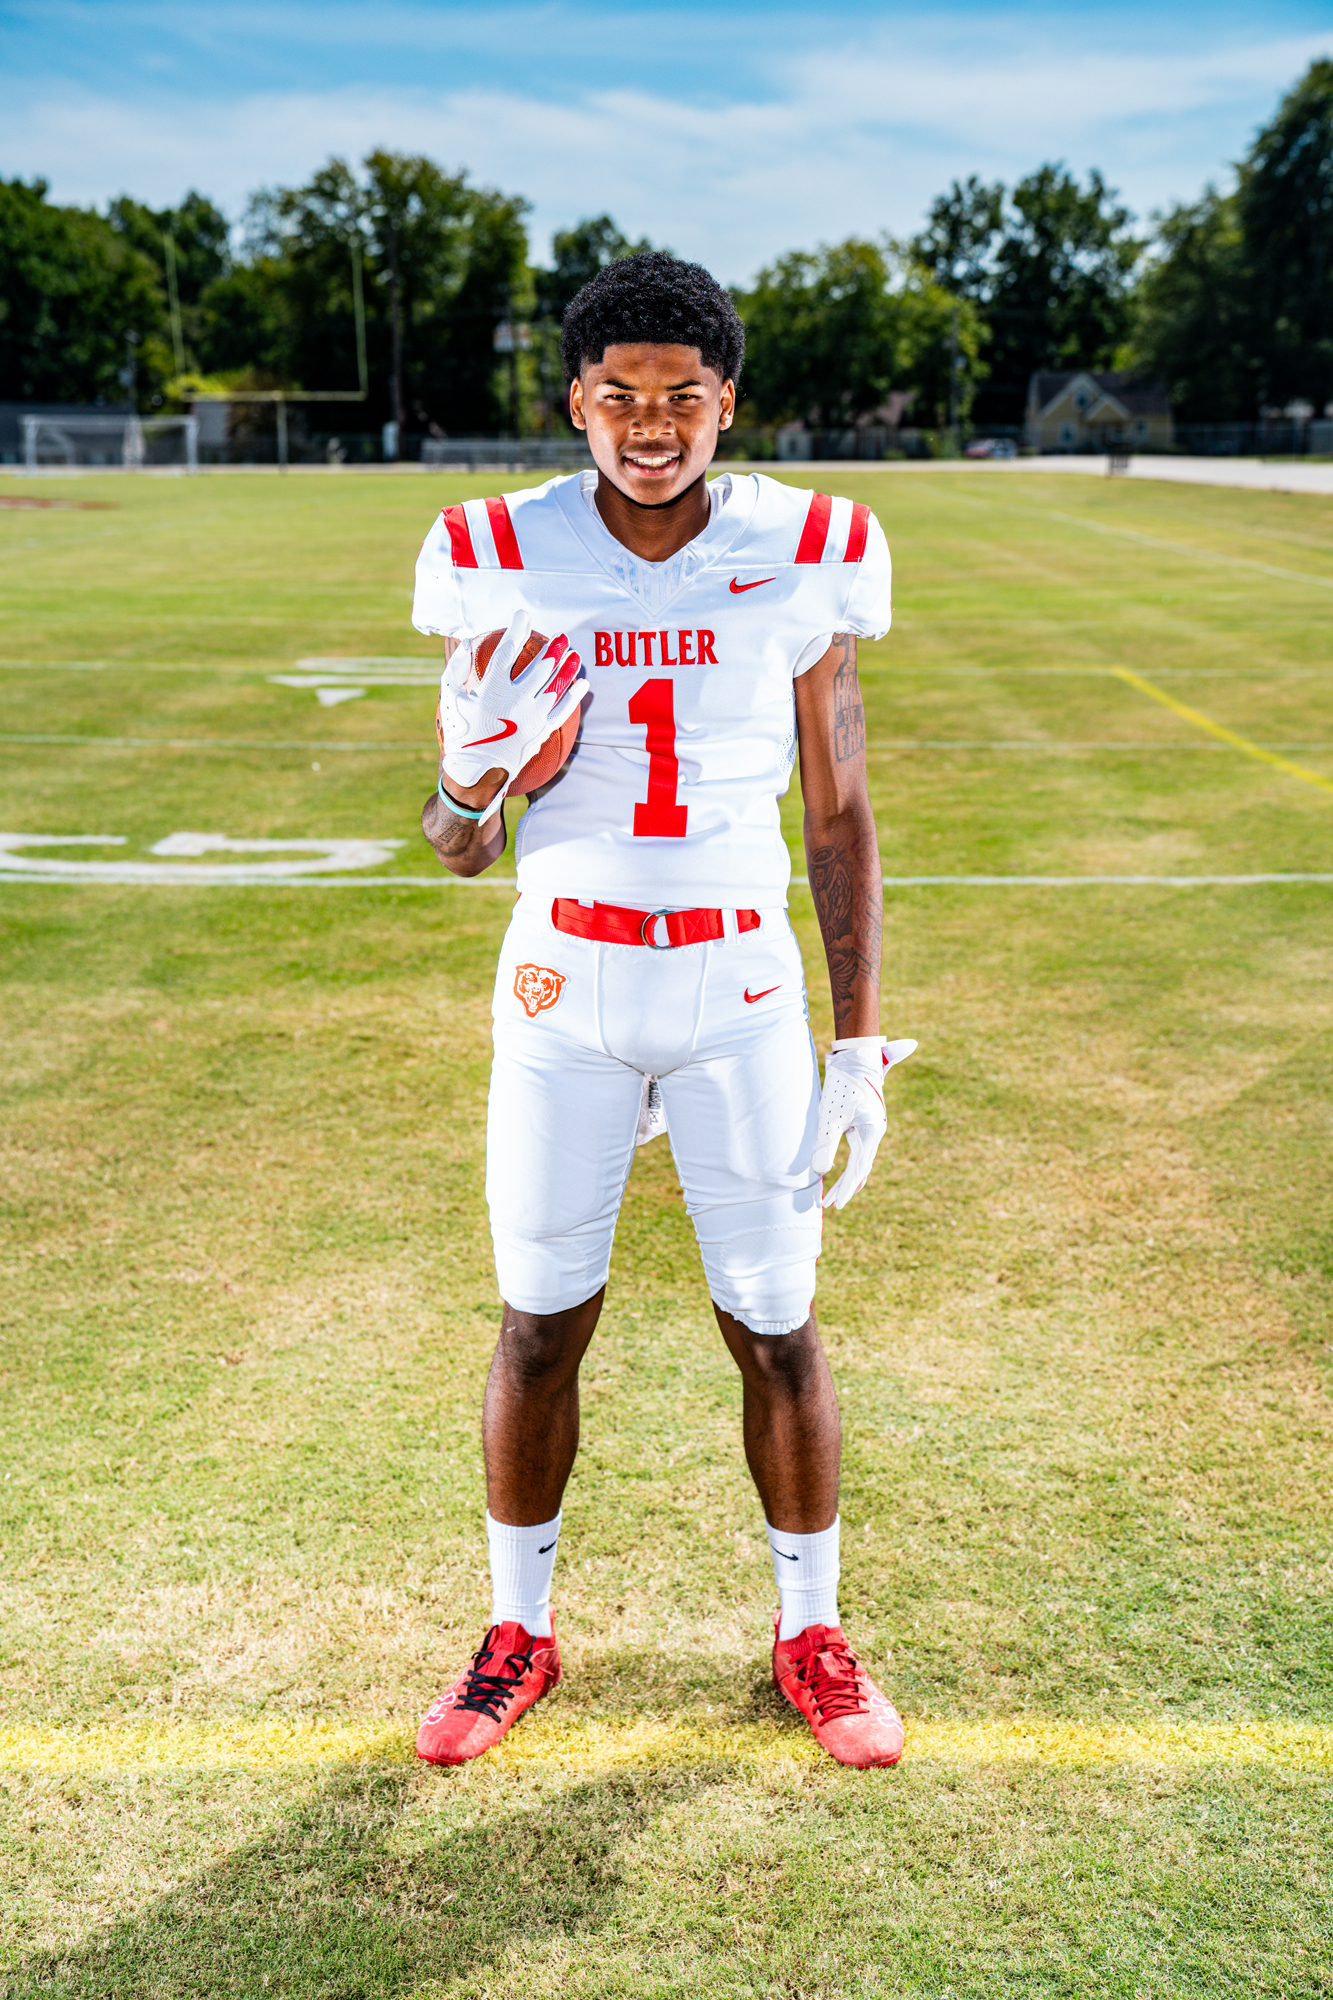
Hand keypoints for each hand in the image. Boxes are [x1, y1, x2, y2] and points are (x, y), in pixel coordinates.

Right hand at [438, 612, 585, 822]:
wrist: (477, 770)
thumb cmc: (461, 731)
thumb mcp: (449, 698)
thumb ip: (456, 668)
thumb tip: (467, 641)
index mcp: (492, 688)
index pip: (508, 651)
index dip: (516, 630)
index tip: (523, 616)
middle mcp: (516, 699)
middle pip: (540, 666)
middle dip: (552, 648)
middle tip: (560, 637)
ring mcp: (532, 716)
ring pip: (555, 685)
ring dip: (567, 667)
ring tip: (574, 653)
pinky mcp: (542, 731)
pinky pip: (563, 710)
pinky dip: (574, 695)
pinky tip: (582, 682)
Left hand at [811, 1036, 915, 1209]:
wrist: (856, 1056)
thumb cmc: (843, 1085)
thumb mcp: (831, 1116)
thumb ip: (826, 1144)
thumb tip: (819, 1171)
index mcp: (872, 1132)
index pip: (858, 1168)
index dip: (845, 1188)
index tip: (835, 1204)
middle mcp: (875, 1132)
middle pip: (861, 1167)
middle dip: (845, 1187)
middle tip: (830, 1205)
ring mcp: (871, 1127)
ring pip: (860, 1159)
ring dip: (848, 1177)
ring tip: (835, 1195)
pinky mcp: (864, 1121)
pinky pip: (858, 1149)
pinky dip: (850, 1163)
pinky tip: (842, 1171)